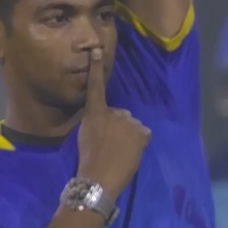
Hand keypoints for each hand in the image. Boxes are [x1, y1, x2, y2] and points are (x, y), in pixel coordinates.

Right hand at [77, 47, 150, 199]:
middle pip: (120, 115)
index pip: (96, 86)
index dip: (96, 68)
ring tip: (119, 152)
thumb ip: (97, 123)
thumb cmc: (88, 160)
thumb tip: (109, 122)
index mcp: (94, 112)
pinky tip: (130, 153)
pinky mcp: (141, 132)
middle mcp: (113, 112)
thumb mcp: (85, 136)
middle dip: (118, 126)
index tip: (97, 50)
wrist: (98, 178)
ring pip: (132, 126)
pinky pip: (143, 134)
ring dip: (129, 136)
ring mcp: (129, 121)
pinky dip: (139, 142)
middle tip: (109, 145)